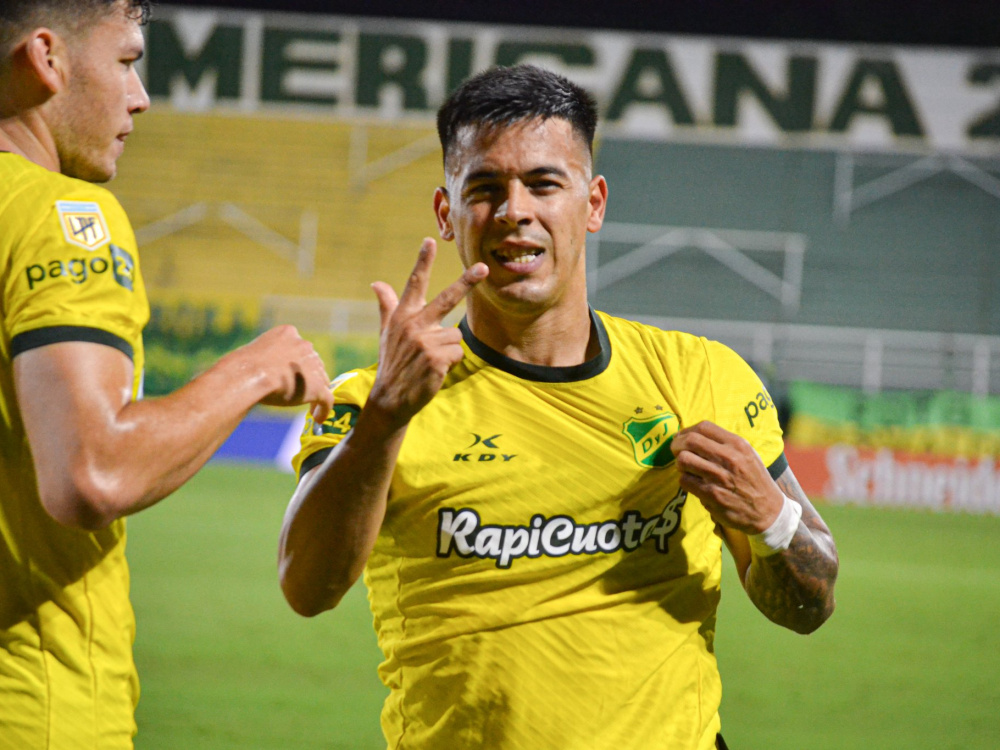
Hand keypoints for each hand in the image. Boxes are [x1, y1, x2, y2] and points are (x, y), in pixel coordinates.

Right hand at [240, 325, 333, 422]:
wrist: (249, 374)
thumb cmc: (243, 367)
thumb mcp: (255, 353)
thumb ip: (268, 358)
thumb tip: (267, 372)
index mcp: (289, 333)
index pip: (300, 349)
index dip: (298, 363)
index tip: (292, 374)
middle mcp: (305, 345)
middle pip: (313, 364)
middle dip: (308, 377)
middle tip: (299, 391)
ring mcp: (313, 366)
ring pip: (321, 380)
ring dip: (315, 392)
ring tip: (309, 408)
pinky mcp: (318, 386)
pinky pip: (326, 400)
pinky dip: (323, 409)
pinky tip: (318, 418)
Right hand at [368, 238, 487, 427]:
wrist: (390, 398)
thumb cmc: (392, 362)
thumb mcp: (386, 332)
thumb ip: (386, 305)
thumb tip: (376, 283)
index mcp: (402, 316)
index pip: (414, 284)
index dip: (422, 261)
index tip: (430, 241)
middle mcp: (413, 325)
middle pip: (446, 298)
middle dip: (466, 282)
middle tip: (482, 267)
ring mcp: (425, 342)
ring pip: (455, 336)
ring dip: (448, 350)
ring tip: (430, 362)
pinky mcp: (436, 358)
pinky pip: (458, 353)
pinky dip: (451, 363)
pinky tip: (434, 371)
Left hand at [671, 421, 783, 533]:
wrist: (768, 511)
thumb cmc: (753, 479)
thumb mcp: (747, 455)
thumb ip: (724, 443)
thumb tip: (691, 435)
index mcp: (738, 445)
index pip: (704, 427)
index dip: (686, 431)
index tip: (682, 438)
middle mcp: (729, 458)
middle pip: (690, 441)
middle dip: (677, 445)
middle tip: (676, 452)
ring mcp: (720, 477)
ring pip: (683, 460)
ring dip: (680, 464)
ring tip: (686, 468)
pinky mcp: (712, 495)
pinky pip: (685, 481)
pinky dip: (685, 480)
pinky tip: (693, 482)